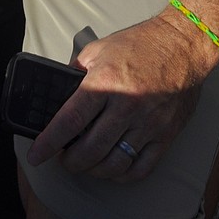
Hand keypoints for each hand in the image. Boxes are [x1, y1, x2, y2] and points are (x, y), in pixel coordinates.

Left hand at [26, 15, 207, 181]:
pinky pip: (141, 168)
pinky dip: (122, 175)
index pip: (70, 120)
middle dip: (70, 161)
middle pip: (91, 150)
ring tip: (86, 163)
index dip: (49, 142)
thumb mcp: (99, 49)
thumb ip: (77, 72)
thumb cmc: (140, 44)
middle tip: (64, 158)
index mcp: (105, 82)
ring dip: (94, 170)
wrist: (182, 44)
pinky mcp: (165, 134)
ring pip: (114, 164)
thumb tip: (59, 95)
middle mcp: (127, 105)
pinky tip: (113, 167)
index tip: (36, 155)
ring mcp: (148, 123)